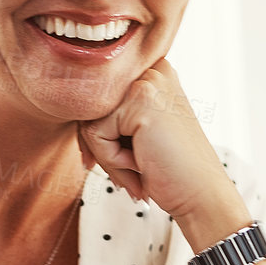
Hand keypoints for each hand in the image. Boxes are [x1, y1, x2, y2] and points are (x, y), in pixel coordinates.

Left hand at [75, 59, 246, 244]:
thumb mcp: (135, 132)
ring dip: (107, 156)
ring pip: (90, 122)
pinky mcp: (141, 101)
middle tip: (131, 170)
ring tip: (140, 168)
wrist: (202, 196)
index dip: (98, 134)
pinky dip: (112, 160)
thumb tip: (63, 103)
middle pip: (90, 107)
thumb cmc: (168, 169)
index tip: (109, 160)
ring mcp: (148, 82)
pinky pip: (96, 135)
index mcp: (153, 71)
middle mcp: (152, 68)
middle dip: (100, 146)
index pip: (99, 98)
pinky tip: (143, 165)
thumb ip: (108, 113)